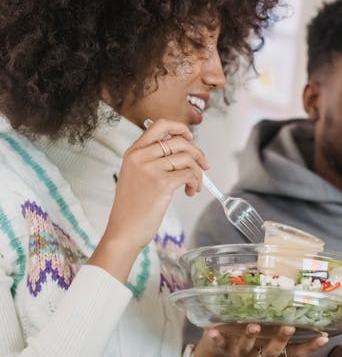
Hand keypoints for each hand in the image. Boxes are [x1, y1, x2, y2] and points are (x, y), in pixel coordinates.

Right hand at [88, 118, 208, 280]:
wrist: (123, 231)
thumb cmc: (131, 208)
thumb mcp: (134, 176)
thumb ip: (151, 160)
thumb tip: (182, 153)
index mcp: (133, 152)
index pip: (160, 125)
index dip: (180, 127)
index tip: (190, 137)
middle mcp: (141, 156)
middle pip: (180, 141)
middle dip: (198, 153)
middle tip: (203, 166)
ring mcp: (151, 169)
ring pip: (188, 158)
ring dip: (198, 173)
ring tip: (194, 186)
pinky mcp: (162, 184)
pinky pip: (189, 174)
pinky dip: (195, 182)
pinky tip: (190, 191)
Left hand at [193, 323, 328, 356]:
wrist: (214, 351)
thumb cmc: (245, 334)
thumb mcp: (263, 328)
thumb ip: (274, 316)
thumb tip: (294, 289)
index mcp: (271, 349)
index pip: (295, 352)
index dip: (310, 347)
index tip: (324, 337)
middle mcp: (258, 355)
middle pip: (273, 352)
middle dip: (280, 340)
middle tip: (288, 327)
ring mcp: (239, 353)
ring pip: (247, 349)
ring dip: (250, 338)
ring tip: (253, 326)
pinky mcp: (221, 348)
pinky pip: (219, 344)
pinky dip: (216, 338)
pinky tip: (213, 330)